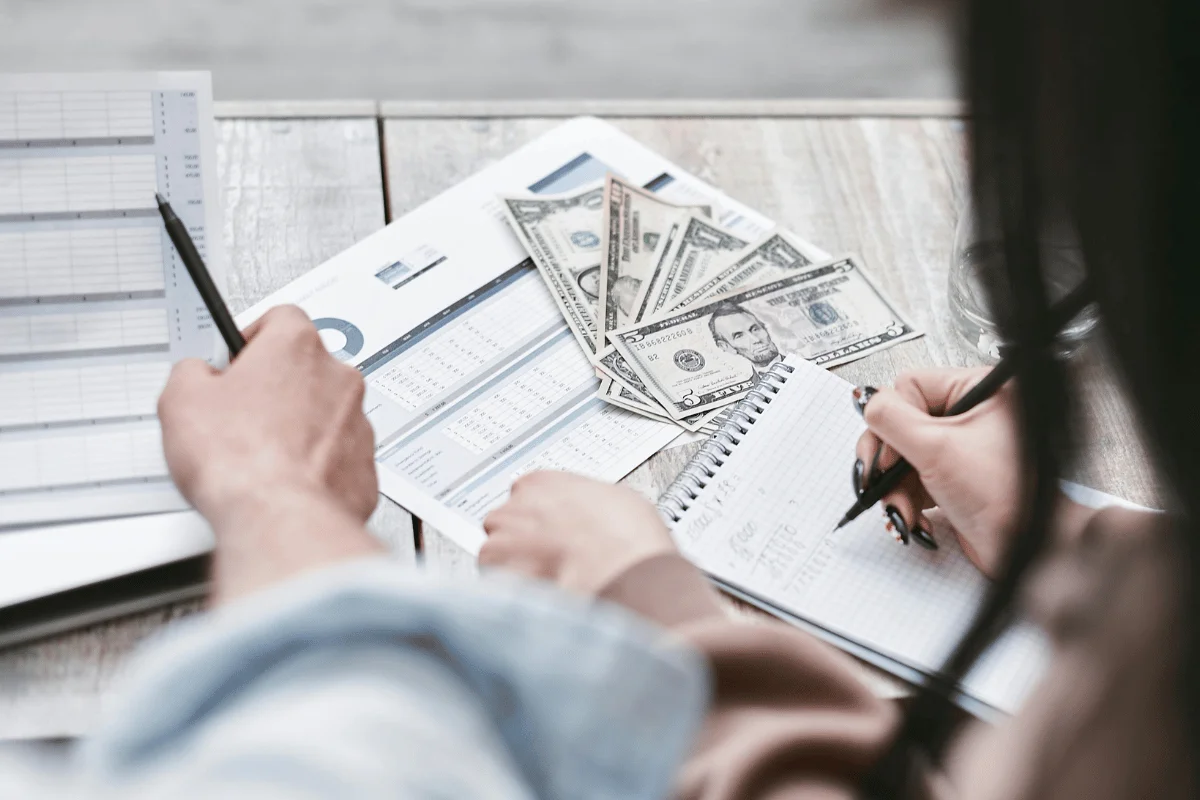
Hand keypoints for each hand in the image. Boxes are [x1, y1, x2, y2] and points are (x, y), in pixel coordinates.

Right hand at [158, 306, 382, 601]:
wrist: (280, 518)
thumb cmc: (241, 460)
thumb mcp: (182, 400)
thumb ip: (192, 372)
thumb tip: (196, 374)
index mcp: (297, 347)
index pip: (280, 318)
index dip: (252, 337)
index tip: (236, 357)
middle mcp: (339, 378)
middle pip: (307, 367)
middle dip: (277, 385)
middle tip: (243, 411)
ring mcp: (358, 423)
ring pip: (327, 412)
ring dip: (300, 425)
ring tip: (262, 451)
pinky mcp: (366, 466)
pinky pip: (340, 455)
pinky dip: (317, 463)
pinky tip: (286, 479)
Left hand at [480, 471, 677, 594]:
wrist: (616, 569)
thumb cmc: (625, 537)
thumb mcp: (614, 501)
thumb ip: (586, 505)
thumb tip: (591, 517)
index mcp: (542, 483)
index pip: (524, 499)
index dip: (537, 521)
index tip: (549, 535)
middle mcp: (516, 504)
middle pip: (504, 524)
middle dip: (520, 543)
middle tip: (546, 562)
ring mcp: (501, 535)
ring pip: (495, 552)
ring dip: (513, 567)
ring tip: (544, 582)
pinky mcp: (495, 569)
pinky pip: (494, 580)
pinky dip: (510, 590)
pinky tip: (537, 594)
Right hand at [854, 368, 1020, 576]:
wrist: (1027, 551)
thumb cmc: (1006, 498)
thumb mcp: (936, 449)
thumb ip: (891, 419)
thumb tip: (865, 400)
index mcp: (979, 391)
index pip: (910, 386)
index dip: (893, 420)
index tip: (891, 454)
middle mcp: (971, 414)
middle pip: (901, 423)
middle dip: (888, 460)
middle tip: (880, 479)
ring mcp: (961, 447)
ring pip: (902, 455)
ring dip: (894, 487)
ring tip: (902, 511)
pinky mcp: (954, 477)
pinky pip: (912, 479)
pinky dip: (906, 500)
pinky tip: (911, 519)